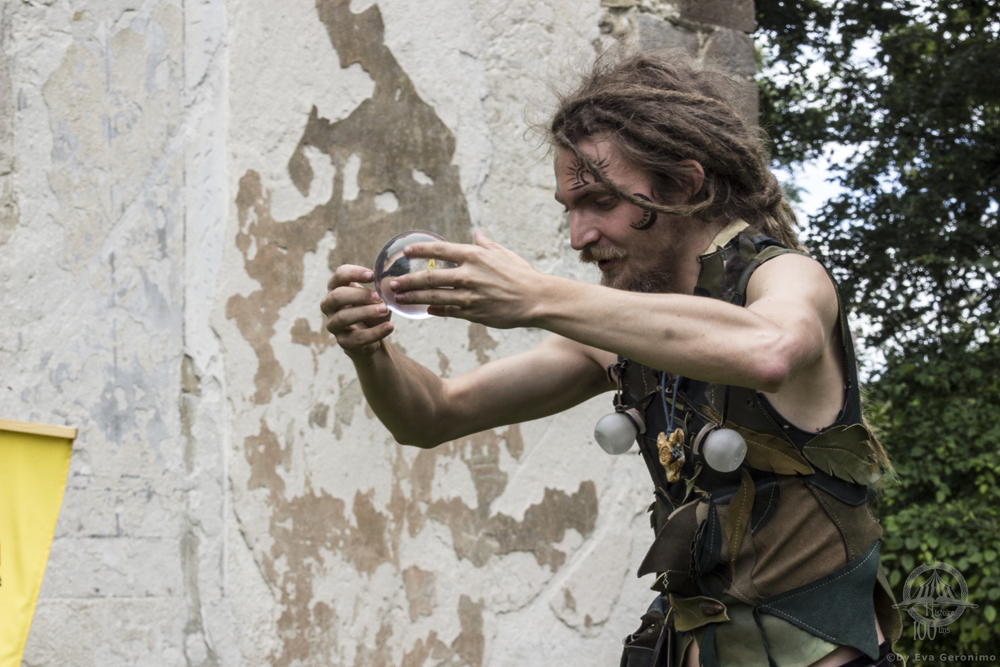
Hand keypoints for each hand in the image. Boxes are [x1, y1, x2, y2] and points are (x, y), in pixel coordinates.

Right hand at [320, 265, 393, 359]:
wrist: (373, 335)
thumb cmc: (372, 309)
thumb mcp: (376, 296)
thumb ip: (379, 289)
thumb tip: (387, 282)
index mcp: (336, 288)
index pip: (339, 275)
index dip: (354, 273)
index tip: (372, 275)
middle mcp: (329, 305)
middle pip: (337, 296)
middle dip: (359, 295)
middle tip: (379, 296)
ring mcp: (333, 324)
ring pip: (343, 317)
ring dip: (366, 312)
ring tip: (385, 310)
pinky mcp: (342, 341)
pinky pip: (356, 338)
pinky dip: (375, 332)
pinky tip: (389, 326)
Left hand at [391, 230, 544, 328]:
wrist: (536, 300)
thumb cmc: (521, 274)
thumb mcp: (504, 254)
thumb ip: (486, 244)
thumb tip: (477, 233)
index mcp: (474, 256)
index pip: (440, 251)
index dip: (420, 251)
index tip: (406, 251)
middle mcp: (468, 275)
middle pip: (430, 278)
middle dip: (408, 280)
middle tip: (392, 283)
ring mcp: (469, 296)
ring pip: (434, 297)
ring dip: (414, 297)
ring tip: (399, 297)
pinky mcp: (473, 313)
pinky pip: (448, 311)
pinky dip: (435, 310)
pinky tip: (425, 310)